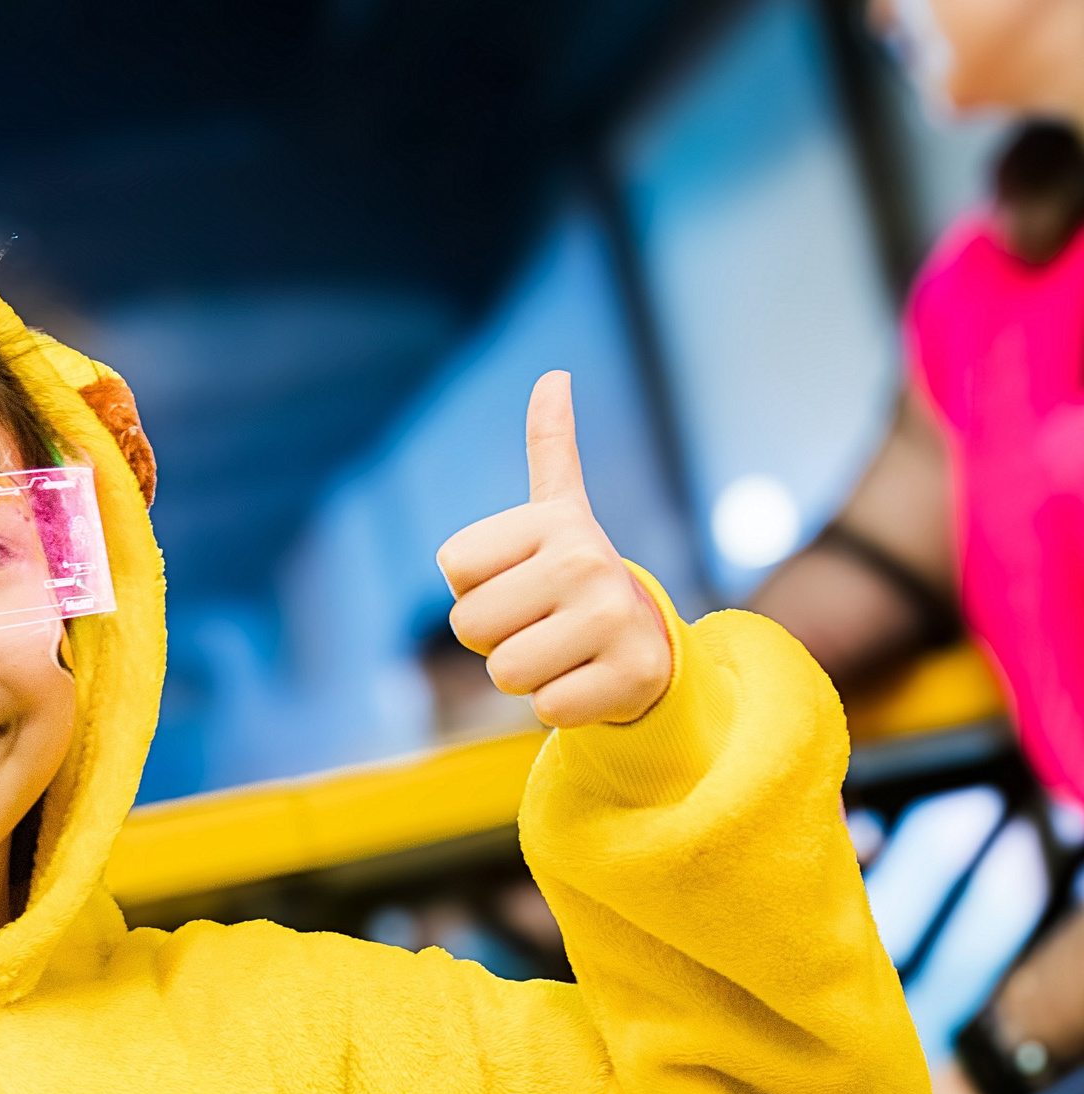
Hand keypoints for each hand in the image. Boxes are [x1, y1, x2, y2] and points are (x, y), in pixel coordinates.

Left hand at [436, 371, 671, 728]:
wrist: (647, 642)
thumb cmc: (574, 580)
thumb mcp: (558, 512)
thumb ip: (550, 445)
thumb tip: (555, 376)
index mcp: (557, 522)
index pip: (455, 569)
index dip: (475, 587)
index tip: (520, 580)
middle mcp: (590, 560)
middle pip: (470, 626)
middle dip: (494, 637)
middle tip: (541, 622)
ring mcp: (615, 618)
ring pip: (504, 672)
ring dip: (524, 674)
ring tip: (563, 650)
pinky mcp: (631, 675)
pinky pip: (546, 708)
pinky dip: (559, 704)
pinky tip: (589, 679)